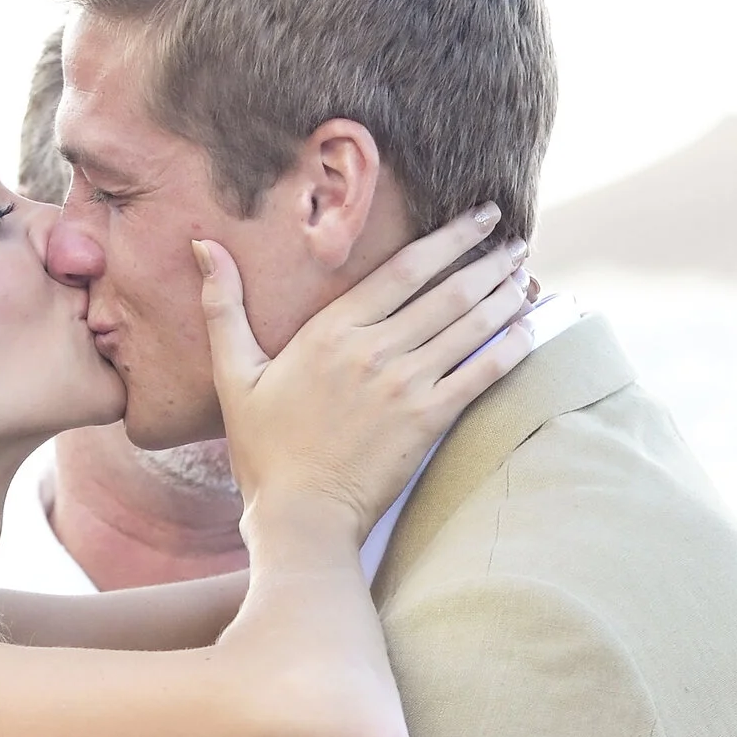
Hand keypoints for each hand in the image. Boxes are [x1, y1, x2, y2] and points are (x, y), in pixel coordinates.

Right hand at [200, 208, 531, 545]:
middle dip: (488, 261)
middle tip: (516, 242)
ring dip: (505, 296)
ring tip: (526, 276)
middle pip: (447, 290)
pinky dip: (511, 348)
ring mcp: (405, 386)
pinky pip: (480, 375)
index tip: (479, 218)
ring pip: (469, 326)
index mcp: (332, 331)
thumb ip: (224, 308)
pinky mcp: (427, 423)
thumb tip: (204, 245)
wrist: (299, 519)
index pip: (404, 268)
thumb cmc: (264, 452)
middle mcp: (374, 350)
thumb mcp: (234, 375)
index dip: (449, 237)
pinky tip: (531, 328)